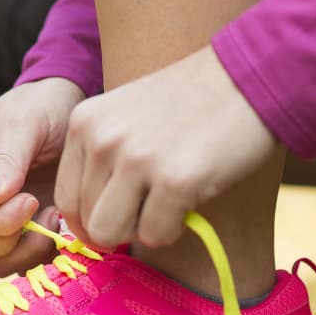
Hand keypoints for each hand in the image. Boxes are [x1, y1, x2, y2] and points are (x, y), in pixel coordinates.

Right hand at [0, 77, 86, 275]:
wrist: (69, 108)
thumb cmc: (43, 106)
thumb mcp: (25, 121)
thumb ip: (8, 159)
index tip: (32, 200)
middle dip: (10, 242)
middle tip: (48, 214)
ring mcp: (0, 219)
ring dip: (30, 252)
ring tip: (59, 221)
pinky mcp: (27, 230)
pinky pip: (27, 262)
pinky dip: (48, 255)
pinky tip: (68, 229)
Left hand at [55, 45, 277, 248]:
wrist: (249, 79)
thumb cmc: (193, 103)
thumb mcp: (128, 115)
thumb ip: (104, 156)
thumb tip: (88, 224)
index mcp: (85, 122)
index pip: (66, 198)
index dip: (93, 218)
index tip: (124, 214)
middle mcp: (102, 139)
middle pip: (87, 222)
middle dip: (121, 225)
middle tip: (154, 205)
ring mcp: (136, 159)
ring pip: (110, 234)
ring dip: (142, 229)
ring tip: (169, 203)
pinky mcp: (174, 180)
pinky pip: (155, 235)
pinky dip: (174, 228)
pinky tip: (191, 198)